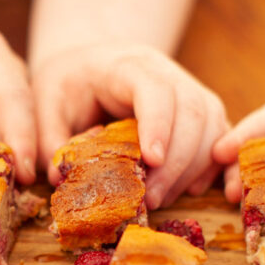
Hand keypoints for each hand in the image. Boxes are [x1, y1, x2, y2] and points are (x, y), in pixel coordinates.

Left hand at [32, 43, 228, 208]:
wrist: (89, 68)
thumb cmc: (67, 87)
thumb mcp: (45, 105)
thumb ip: (51, 139)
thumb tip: (61, 176)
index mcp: (127, 65)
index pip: (154, 87)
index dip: (158, 122)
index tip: (151, 160)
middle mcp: (168, 73)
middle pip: (192, 110)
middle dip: (176, 160)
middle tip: (150, 199)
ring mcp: (189, 91)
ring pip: (212, 124)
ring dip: (192, 168)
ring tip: (159, 199)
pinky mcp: (200, 114)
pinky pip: (220, 137)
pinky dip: (211, 166)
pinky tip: (190, 189)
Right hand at [212, 90, 264, 202]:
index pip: (264, 120)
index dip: (240, 136)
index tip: (218, 152)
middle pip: (254, 145)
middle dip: (237, 166)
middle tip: (229, 192)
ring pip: (258, 164)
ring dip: (245, 182)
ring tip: (235, 203)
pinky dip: (261, 192)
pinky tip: (252, 209)